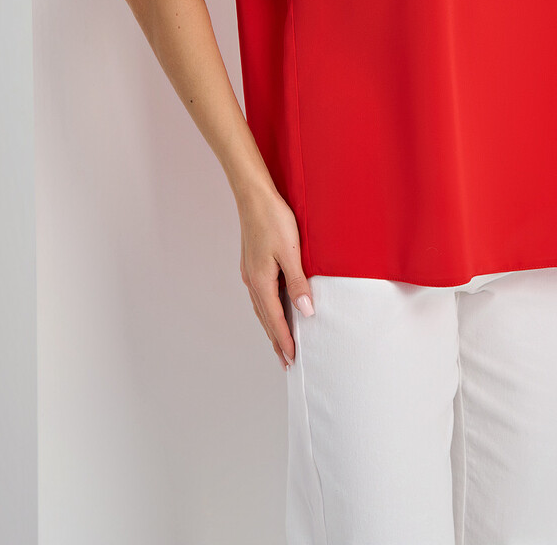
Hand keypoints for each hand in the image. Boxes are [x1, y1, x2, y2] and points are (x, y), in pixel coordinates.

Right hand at [237, 186, 314, 371]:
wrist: (254, 196)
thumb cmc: (274, 219)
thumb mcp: (291, 251)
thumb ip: (298, 282)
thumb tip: (305, 311)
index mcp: (261, 281)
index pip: (274, 319)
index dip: (284, 340)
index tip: (292, 359)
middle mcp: (252, 281)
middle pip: (265, 318)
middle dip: (276, 340)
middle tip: (286, 361)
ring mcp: (250, 272)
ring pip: (261, 307)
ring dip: (271, 326)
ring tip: (280, 341)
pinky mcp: (252, 263)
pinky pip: (261, 294)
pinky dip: (267, 309)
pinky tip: (274, 308)